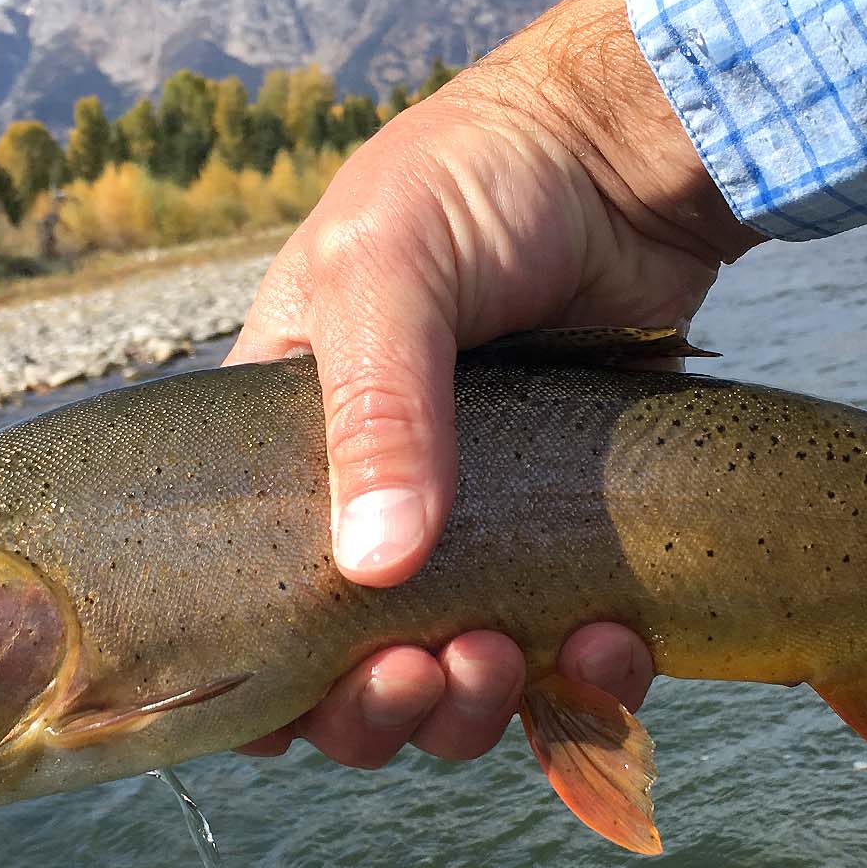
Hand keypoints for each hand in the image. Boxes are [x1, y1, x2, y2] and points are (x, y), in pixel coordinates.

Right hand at [227, 0, 758, 765]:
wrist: (628, 157)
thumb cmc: (477, 184)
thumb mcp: (389, 271)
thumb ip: (375, 412)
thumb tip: (373, 571)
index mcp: (282, 447)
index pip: (239, 605)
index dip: (261, 683)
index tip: (307, 710)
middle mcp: (371, 501)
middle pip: (347, 669)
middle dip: (380, 705)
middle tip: (429, 676)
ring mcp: (476, 526)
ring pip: (457, 680)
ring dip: (476, 706)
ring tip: (512, 660)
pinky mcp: (569, 537)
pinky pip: (568, 652)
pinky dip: (588, 679)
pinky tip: (615, 645)